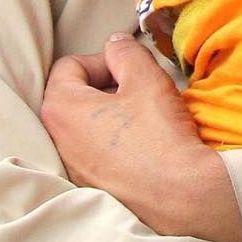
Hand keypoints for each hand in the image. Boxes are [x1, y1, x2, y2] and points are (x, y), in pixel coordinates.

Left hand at [40, 33, 241, 241]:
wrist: (182, 197)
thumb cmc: (159, 136)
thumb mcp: (145, 77)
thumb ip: (125, 51)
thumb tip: (115, 44)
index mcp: (62, 109)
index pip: (68, 65)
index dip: (101, 59)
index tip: (127, 68)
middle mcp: (59, 142)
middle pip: (74, 95)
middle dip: (105, 85)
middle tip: (137, 88)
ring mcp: (74, 170)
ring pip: (86, 126)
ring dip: (111, 113)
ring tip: (143, 115)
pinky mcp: (93, 189)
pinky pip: (97, 153)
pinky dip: (115, 142)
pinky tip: (144, 144)